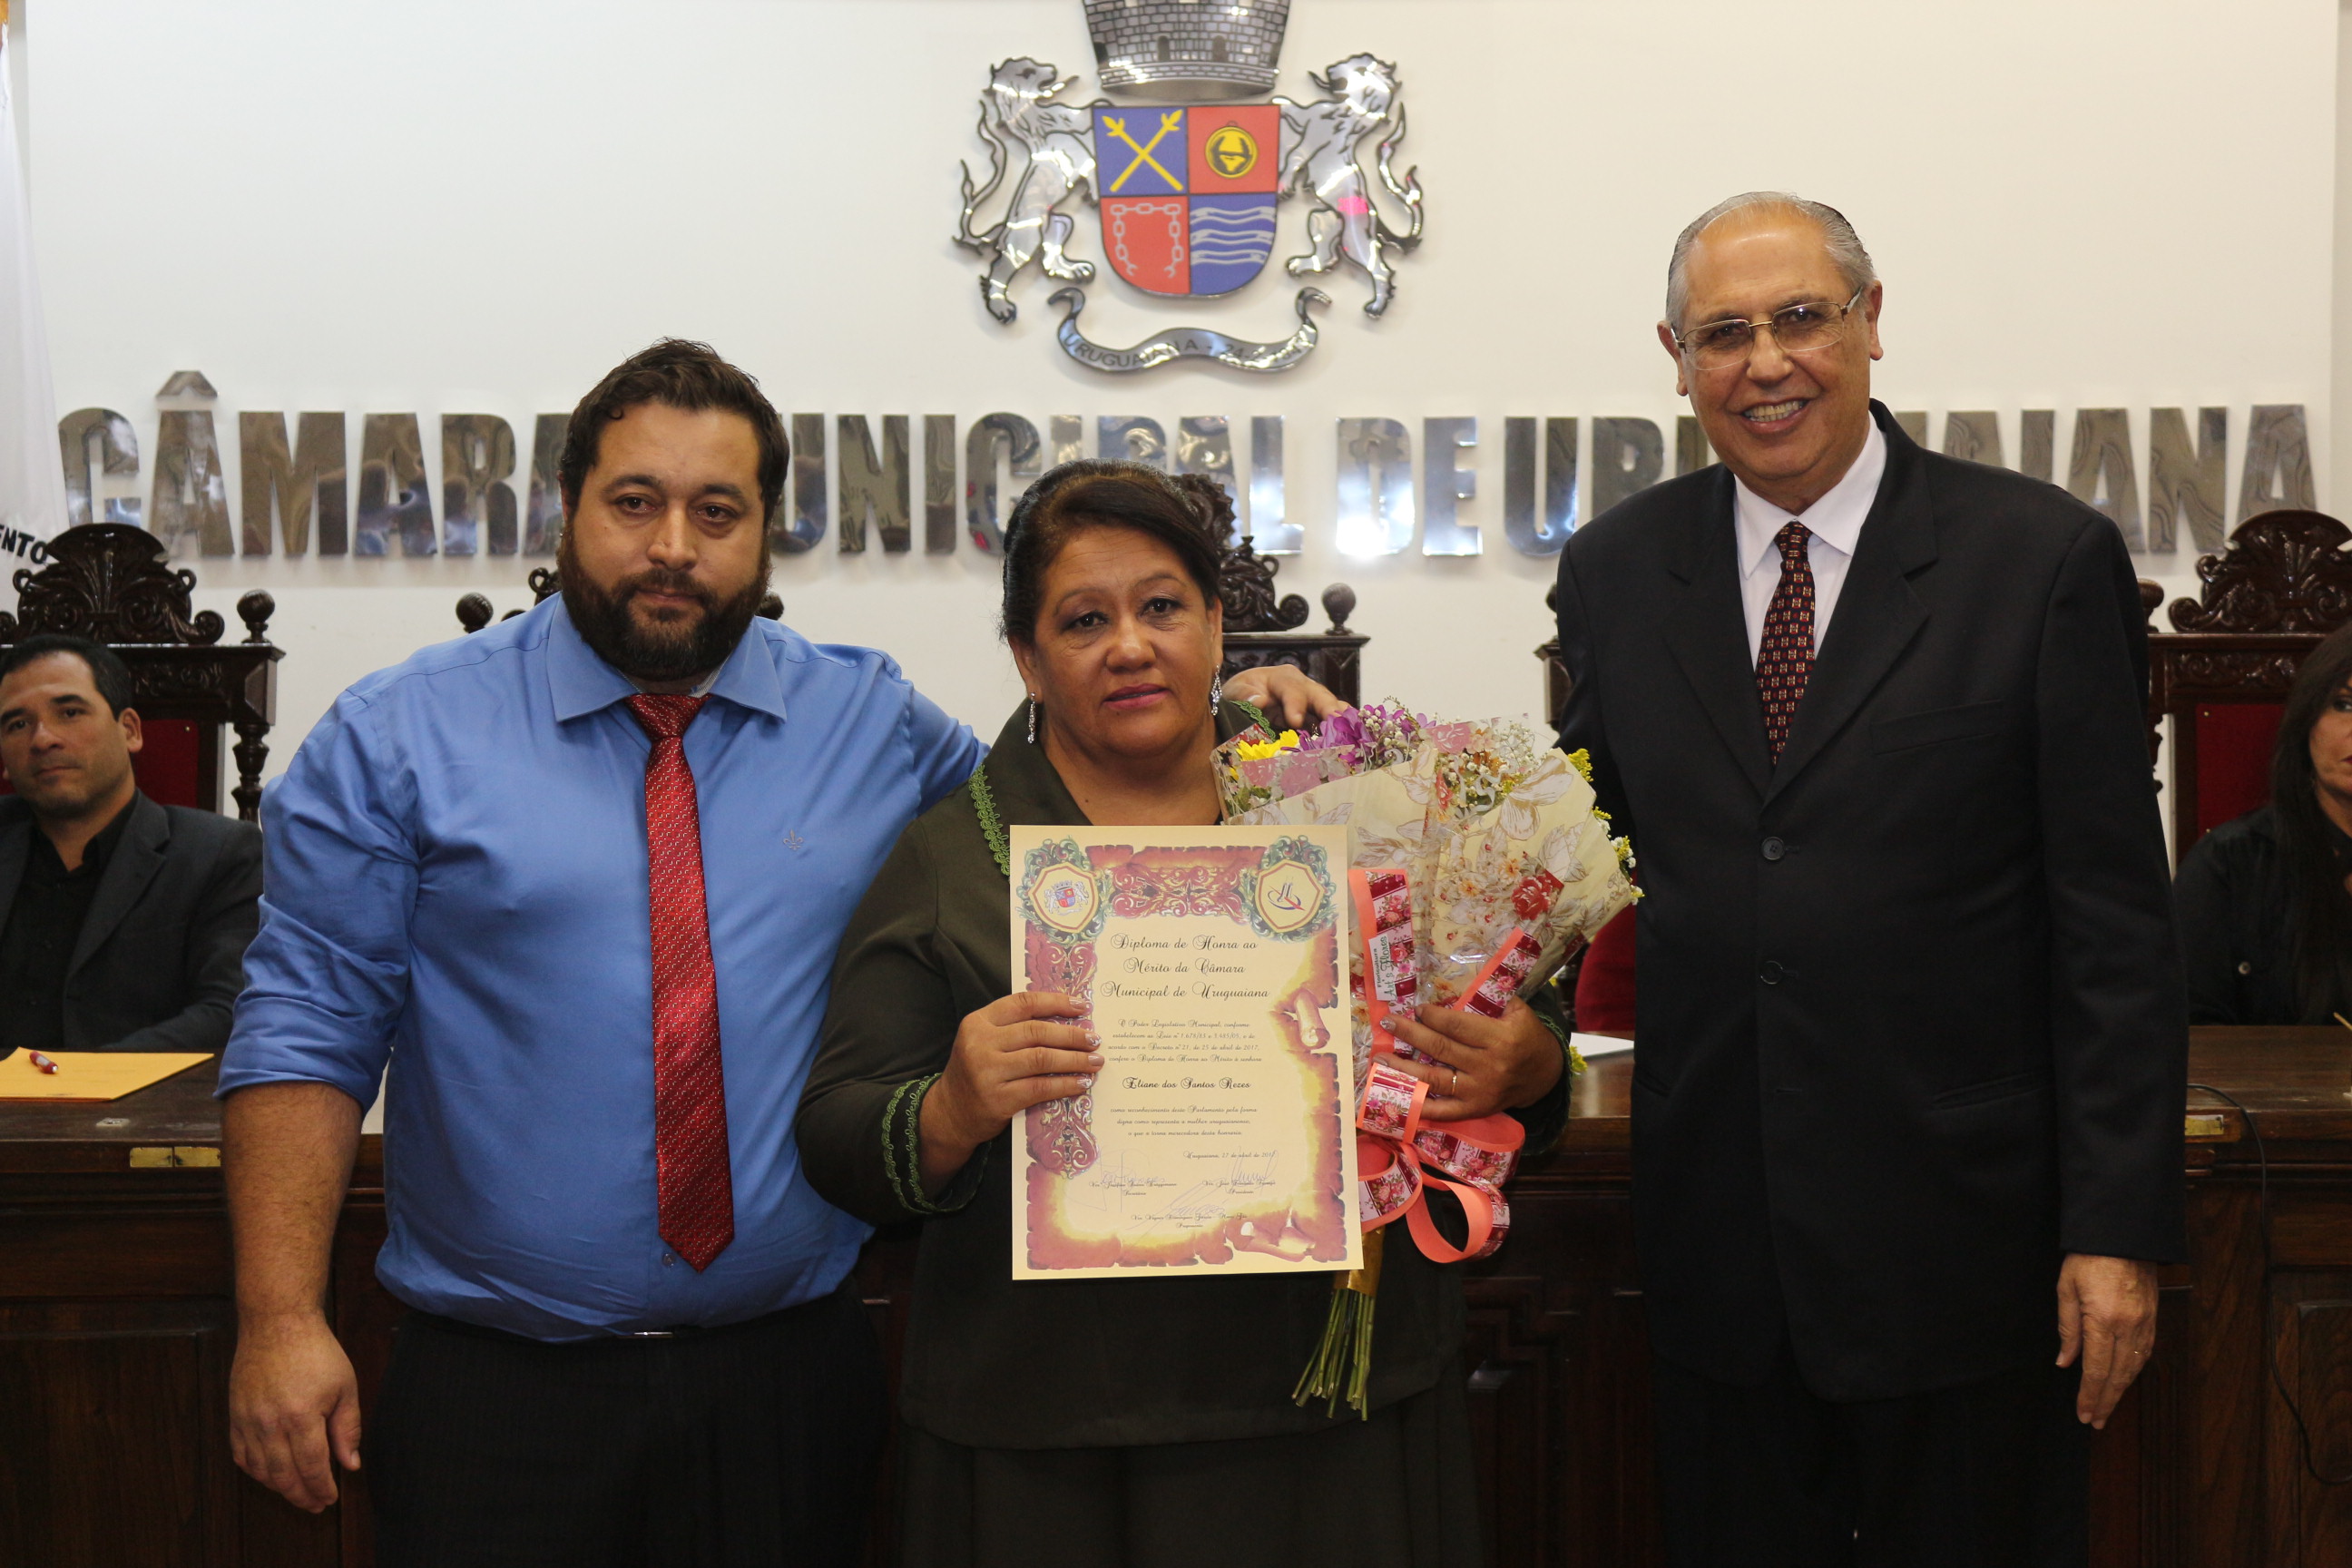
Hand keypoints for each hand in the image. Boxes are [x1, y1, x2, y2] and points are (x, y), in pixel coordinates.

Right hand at [230, 1310, 361, 1511]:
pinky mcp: (234, 1415)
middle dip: (301, 1495)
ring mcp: (248, 1421)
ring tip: (297, 1493)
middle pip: (284, 1475)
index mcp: (302, 1417)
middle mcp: (270, 1424)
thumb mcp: (345, 1387)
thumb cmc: (317, 1352)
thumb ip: (347, 1429)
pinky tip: (270, 1475)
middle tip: (316, 1505)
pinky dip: (255, 1471)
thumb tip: (350, 1464)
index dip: (321, 1488)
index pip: (311, 1467)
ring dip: (279, 1487)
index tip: (330, 1499)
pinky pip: (241, 1455)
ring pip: (260, 1470)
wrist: (277, 1324)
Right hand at [919, 990, 1099, 1190]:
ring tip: (1095, 1061)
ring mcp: (988, 1072)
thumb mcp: (984, 1041)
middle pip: (1037, 1031)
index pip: (1023, 1003)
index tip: (1082, 1006)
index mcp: (978, 1022)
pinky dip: (1065, 1085)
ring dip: (1074, 1060)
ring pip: (1042, 1059)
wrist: (950, 1113)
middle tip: (1095, 1039)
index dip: (1056, 1002)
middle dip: (1071, 1035)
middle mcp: (980, 1043)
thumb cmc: (976, 1072)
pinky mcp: (998, 1099)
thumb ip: (1015, 1028)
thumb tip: (1068, 1020)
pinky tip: (1081, 1083)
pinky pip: (1041, 1088)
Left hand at [1221, 664, 1348, 730]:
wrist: (1244, 701)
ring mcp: (1312, 702)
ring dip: (1341, 720)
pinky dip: (1340, 730)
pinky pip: (1331, 722)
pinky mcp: (1316, 718)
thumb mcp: (1233, 691)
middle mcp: (1302, 686)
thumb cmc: (1240, 695)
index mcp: (1282, 677)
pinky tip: (1350, 742)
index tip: (1294, 721)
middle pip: (1319, 695)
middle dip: (1329, 709)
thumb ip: (1243, 694)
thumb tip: (1258, 700)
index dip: (1295, 704)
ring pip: (1330, 707)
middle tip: (1338, 723)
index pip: (1292, 689)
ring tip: (1353, 733)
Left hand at [1379, 997, 1564, 1120]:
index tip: (1417, 1008)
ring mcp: (1480, 1091)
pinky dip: (1420, 1106)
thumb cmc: (1528, 1037)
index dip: (1433, 1017)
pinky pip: (1444, 1110)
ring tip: (1380, 1058)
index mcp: (1500, 1039)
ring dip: (1404, 1069)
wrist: (1546, 1076)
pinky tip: (1398, 1096)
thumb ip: (1492, 999)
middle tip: (1387, 1023)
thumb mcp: (1519, 1013)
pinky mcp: (1475, 1109)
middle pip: (1441, 1048)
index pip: (1457, 1026)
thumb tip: (1455, 984)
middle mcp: (1488, 1066)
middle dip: (1410, 1034)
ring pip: (1435, 1079)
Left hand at [2056, 1252, 2158, 1427]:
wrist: (2122, 1233)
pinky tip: (2125, 1379)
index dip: (2090, 1395)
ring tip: (2108, 1406)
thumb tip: (2066, 1362)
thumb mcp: (2066, 1289)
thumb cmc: (2088, 1258)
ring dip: (2121, 1389)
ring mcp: (2145, 1323)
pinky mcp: (2153, 1317)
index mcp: (2104, 1320)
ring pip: (2134, 1367)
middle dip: (2106, 1401)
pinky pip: (2145, 1352)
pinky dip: (2134, 1371)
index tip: (2084, 1414)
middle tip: (2096, 1421)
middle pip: (2118, 1375)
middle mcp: (2129, 1327)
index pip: (2097, 1370)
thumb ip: (2068, 1329)